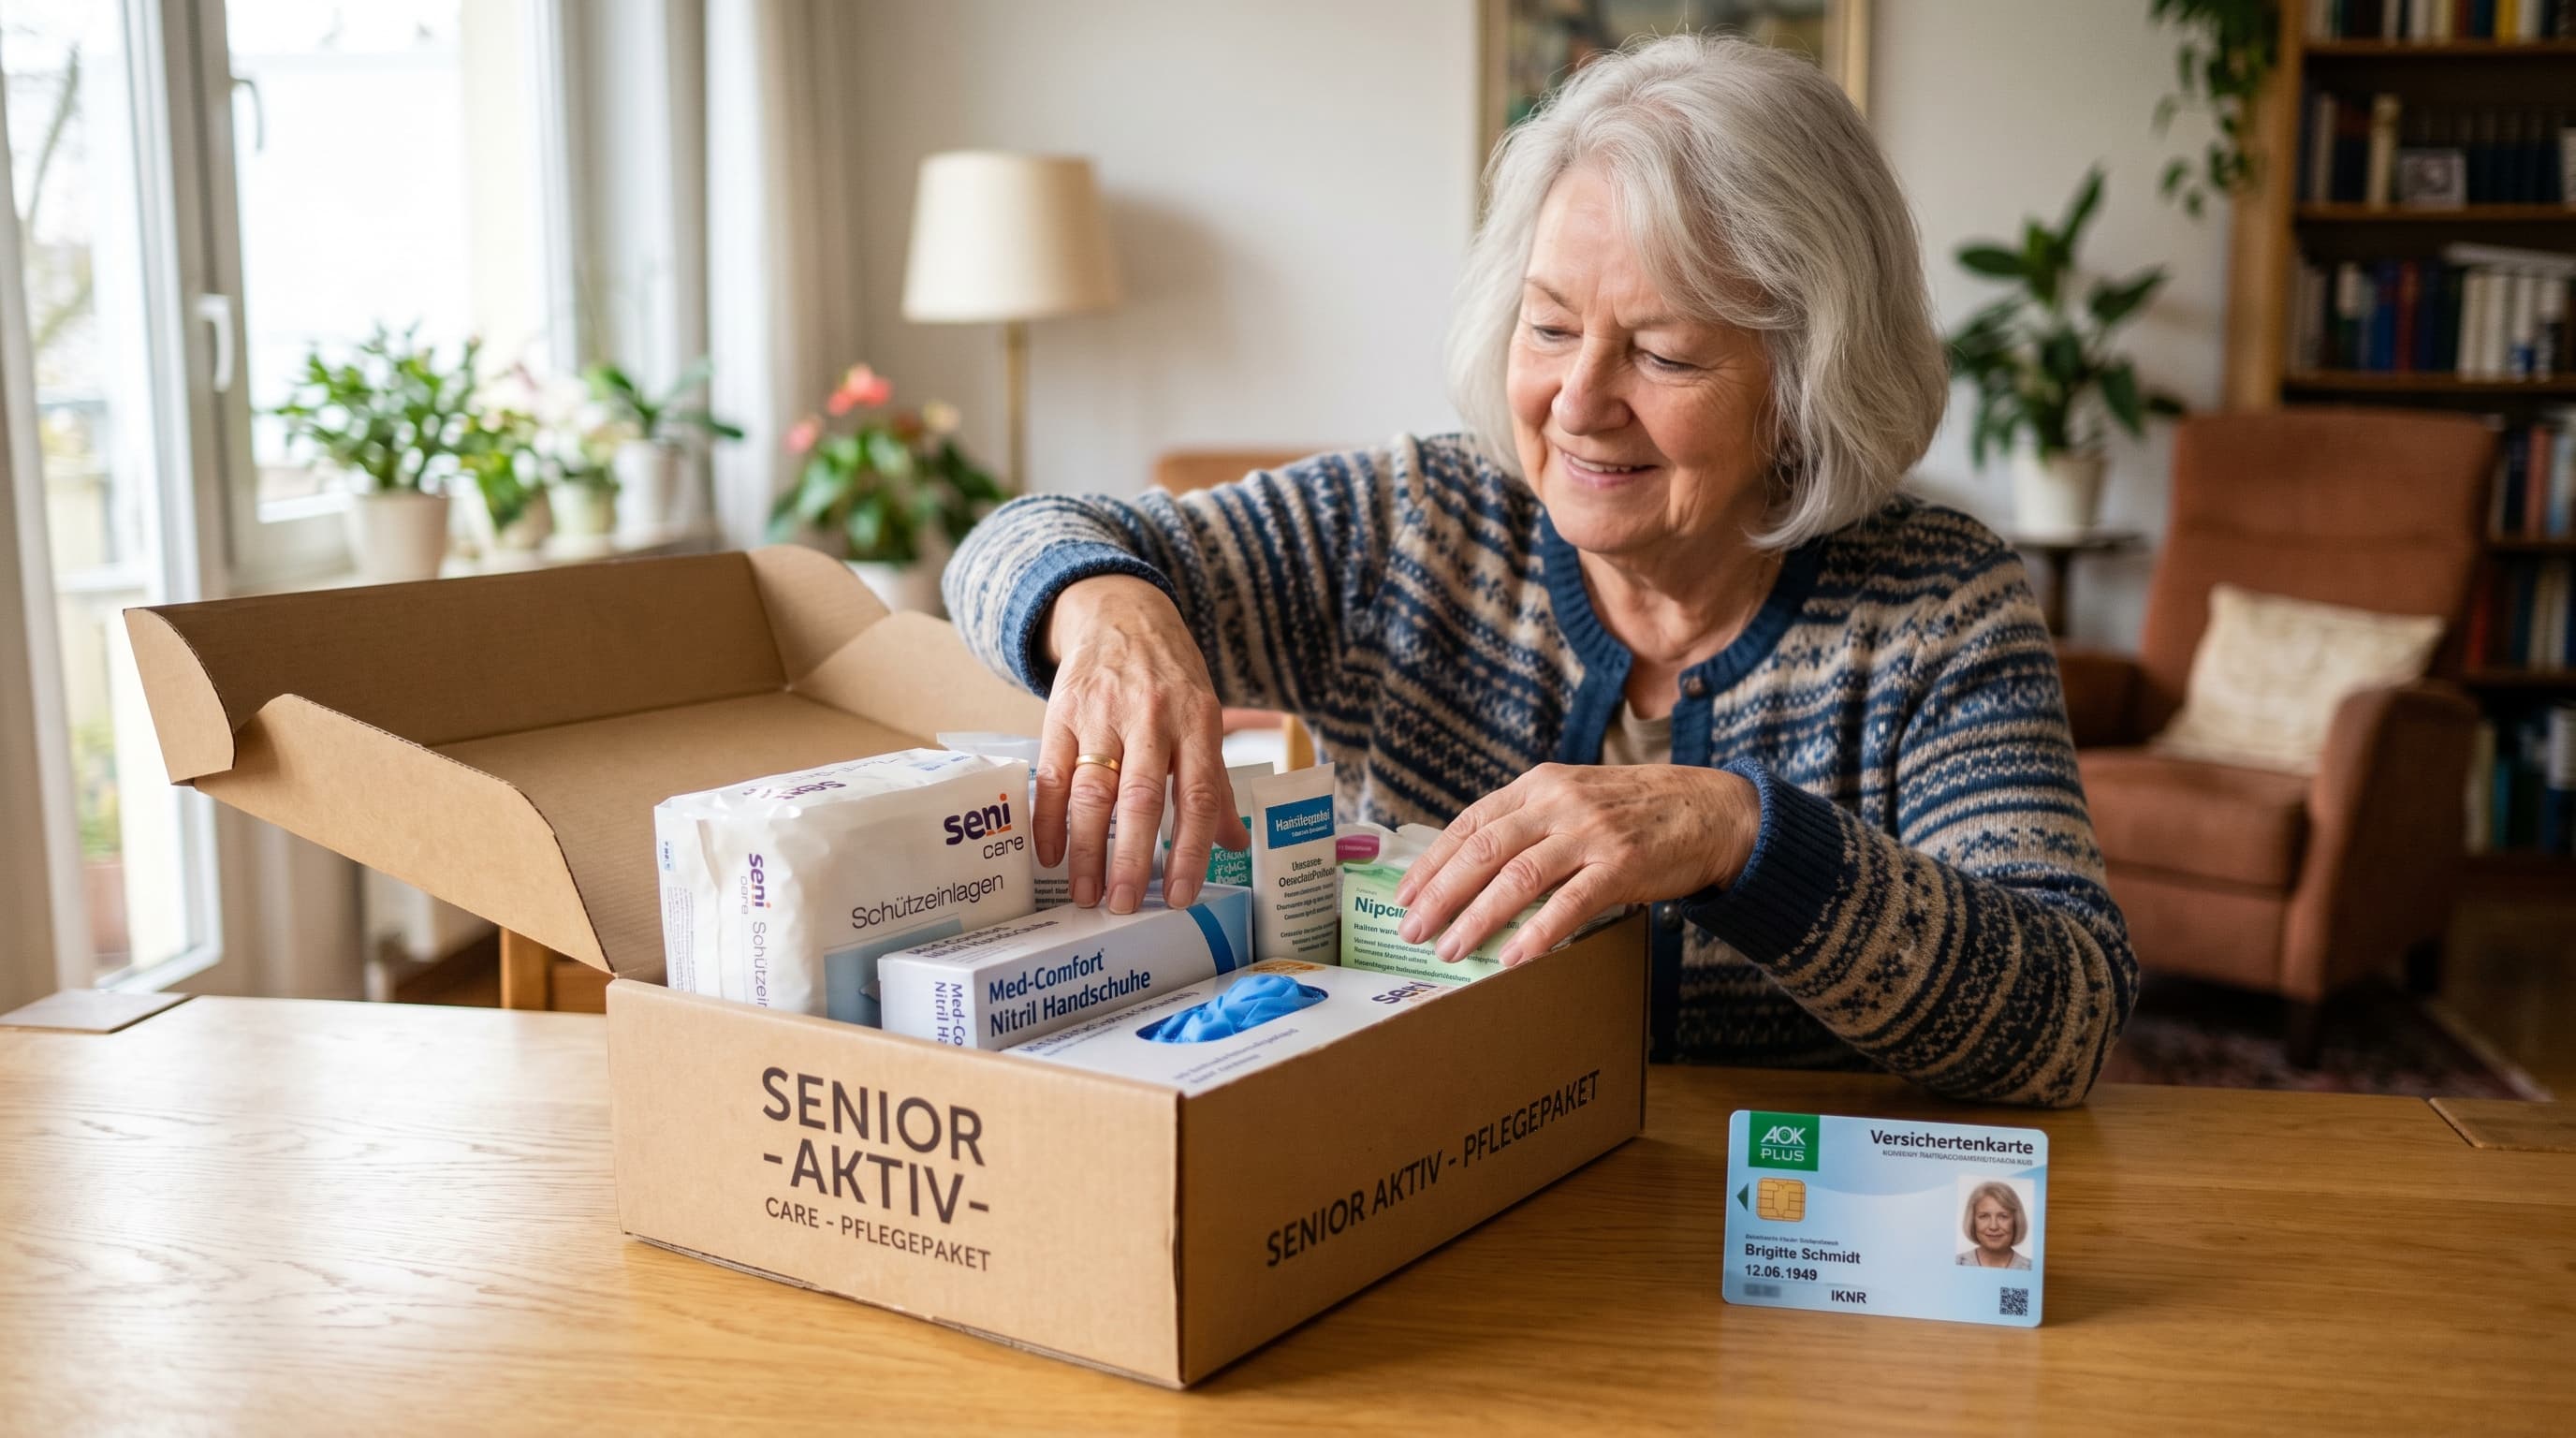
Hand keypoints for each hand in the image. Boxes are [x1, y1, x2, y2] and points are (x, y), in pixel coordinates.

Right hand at [1039, 575, 1250, 912]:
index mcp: (1197, 722)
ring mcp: (1101, 713)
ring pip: (1091, 790)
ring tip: (1085, 893)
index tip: (1179, 895)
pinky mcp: (1060, 711)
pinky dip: (1046, 817)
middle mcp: (1151, 718)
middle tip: (1122, 905)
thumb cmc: (1170, 675)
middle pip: (1140, 797)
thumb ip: (1215, 783)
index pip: (1198, 795)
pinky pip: (1050, 773)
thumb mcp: (1205, 717)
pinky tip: (1049, 853)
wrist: (1120, 612)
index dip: (1189, 850)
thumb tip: (1234, 844)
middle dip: (1130, 857)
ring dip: (1086, 848)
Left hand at [1391, 763, 1758, 965]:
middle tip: (1412, 930)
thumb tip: (1471, 872)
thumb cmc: (1636, 812)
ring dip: (1478, 917)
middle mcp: (1558, 803)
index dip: (1432, 861)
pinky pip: (1570, 903)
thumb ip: (1529, 824)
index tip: (1404, 894)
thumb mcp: (1575, 799)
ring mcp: (1590, 832)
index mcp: (1538, 786)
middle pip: (1483, 849)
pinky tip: (1513, 958)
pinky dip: (1537, 932)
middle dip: (1441, 894)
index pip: (1470, 822)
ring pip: (1517, 877)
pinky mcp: (1622, 864)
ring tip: (1452, 949)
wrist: (1711, 809)